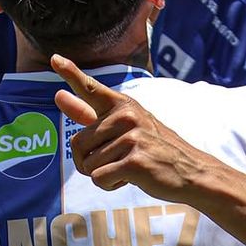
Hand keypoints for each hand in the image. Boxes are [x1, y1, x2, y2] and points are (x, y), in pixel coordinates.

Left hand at [51, 54, 209, 202]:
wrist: (191, 171)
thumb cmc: (154, 148)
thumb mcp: (124, 126)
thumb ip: (89, 112)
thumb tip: (57, 95)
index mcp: (122, 105)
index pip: (90, 88)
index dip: (70, 73)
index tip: (54, 59)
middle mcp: (126, 116)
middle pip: (77, 144)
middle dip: (90, 161)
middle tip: (118, 160)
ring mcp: (131, 138)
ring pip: (88, 166)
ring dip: (104, 174)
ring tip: (130, 168)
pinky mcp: (134, 162)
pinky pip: (99, 179)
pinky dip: (110, 185)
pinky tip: (131, 179)